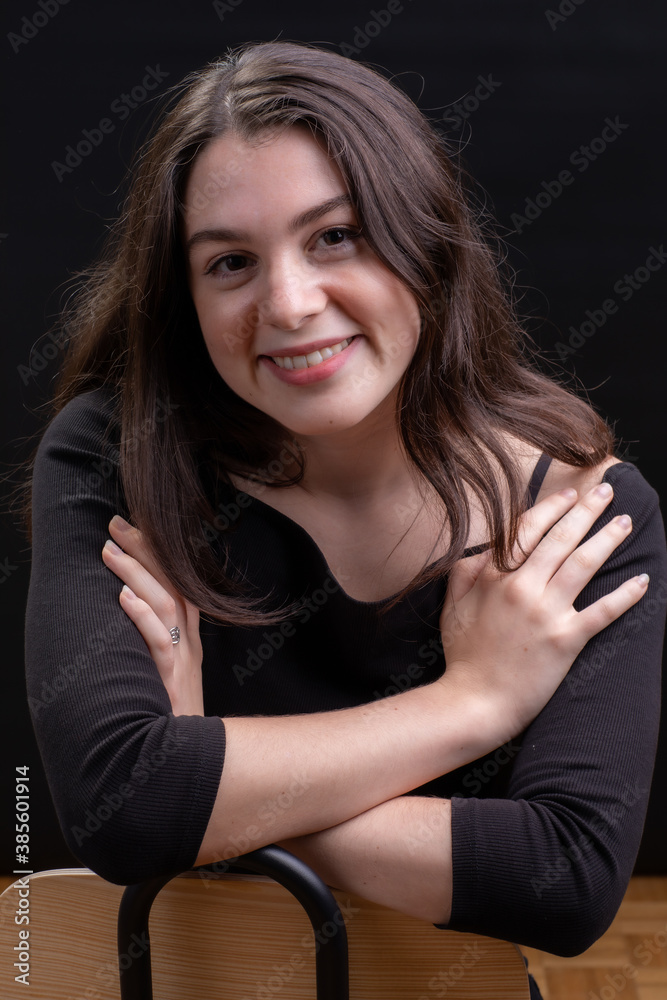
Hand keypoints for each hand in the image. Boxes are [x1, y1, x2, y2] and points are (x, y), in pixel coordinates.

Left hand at [101, 516, 203, 715]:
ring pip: (165, 606)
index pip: (177, 584)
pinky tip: (123, 599)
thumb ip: (157, 645)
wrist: (189, 763)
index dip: (159, 555)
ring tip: (109, 551)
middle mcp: (188, 645)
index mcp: (188, 641)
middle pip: (173, 585)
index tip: (135, 528)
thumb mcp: (169, 676)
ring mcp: (182, 662)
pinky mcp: (172, 681)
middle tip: (116, 524)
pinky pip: (159, 643)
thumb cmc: (173, 720)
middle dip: (145, 552)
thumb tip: (130, 612)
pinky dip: (142, 618)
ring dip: (136, 575)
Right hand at [438, 483, 648, 733]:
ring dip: (607, 539)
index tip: (569, 494)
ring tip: (624, 523)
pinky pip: (602, 611)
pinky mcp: (566, 639)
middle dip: (586, 511)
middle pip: (560, 539)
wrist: (475, 701)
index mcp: (493, 576)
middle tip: (606, 493)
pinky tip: (642, 580)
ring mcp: (546, 612)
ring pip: (583, 564)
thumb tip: (481, 548)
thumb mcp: (452, 606)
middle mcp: (521, 587)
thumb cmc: (463, 655)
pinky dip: (625, 595)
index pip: (527, 530)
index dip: (552, 507)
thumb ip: (464, 571)